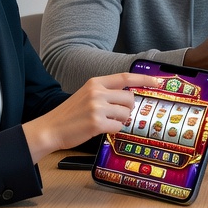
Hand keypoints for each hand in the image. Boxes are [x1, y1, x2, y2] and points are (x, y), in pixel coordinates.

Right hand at [23, 72, 159, 160]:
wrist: (50, 128)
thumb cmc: (70, 114)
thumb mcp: (86, 94)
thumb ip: (105, 92)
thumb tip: (128, 96)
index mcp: (95, 82)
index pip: (126, 77)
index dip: (144, 78)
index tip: (157, 81)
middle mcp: (97, 92)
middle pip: (129, 98)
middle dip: (128, 108)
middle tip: (116, 114)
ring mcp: (97, 108)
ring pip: (125, 114)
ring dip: (119, 120)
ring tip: (104, 122)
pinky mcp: (97, 123)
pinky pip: (118, 127)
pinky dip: (113, 130)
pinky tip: (100, 129)